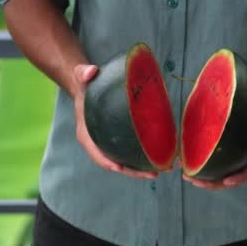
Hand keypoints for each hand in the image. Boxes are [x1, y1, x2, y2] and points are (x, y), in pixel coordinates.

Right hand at [73, 64, 157, 178]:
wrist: (88, 88)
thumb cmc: (86, 85)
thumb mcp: (82, 78)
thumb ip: (84, 74)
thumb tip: (91, 71)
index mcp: (86, 135)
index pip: (96, 154)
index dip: (107, 162)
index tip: (120, 168)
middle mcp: (98, 144)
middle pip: (115, 164)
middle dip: (133, 172)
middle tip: (154, 173)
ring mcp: (109, 144)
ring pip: (125, 162)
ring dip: (143, 169)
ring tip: (163, 169)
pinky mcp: (119, 141)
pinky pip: (131, 153)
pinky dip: (144, 157)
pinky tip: (161, 158)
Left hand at [183, 74, 246, 189]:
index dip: (241, 176)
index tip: (227, 180)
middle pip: (235, 177)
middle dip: (214, 182)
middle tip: (194, 180)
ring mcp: (244, 156)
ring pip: (225, 174)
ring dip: (206, 178)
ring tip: (186, 175)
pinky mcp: (235, 152)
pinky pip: (221, 164)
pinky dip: (207, 166)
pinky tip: (189, 163)